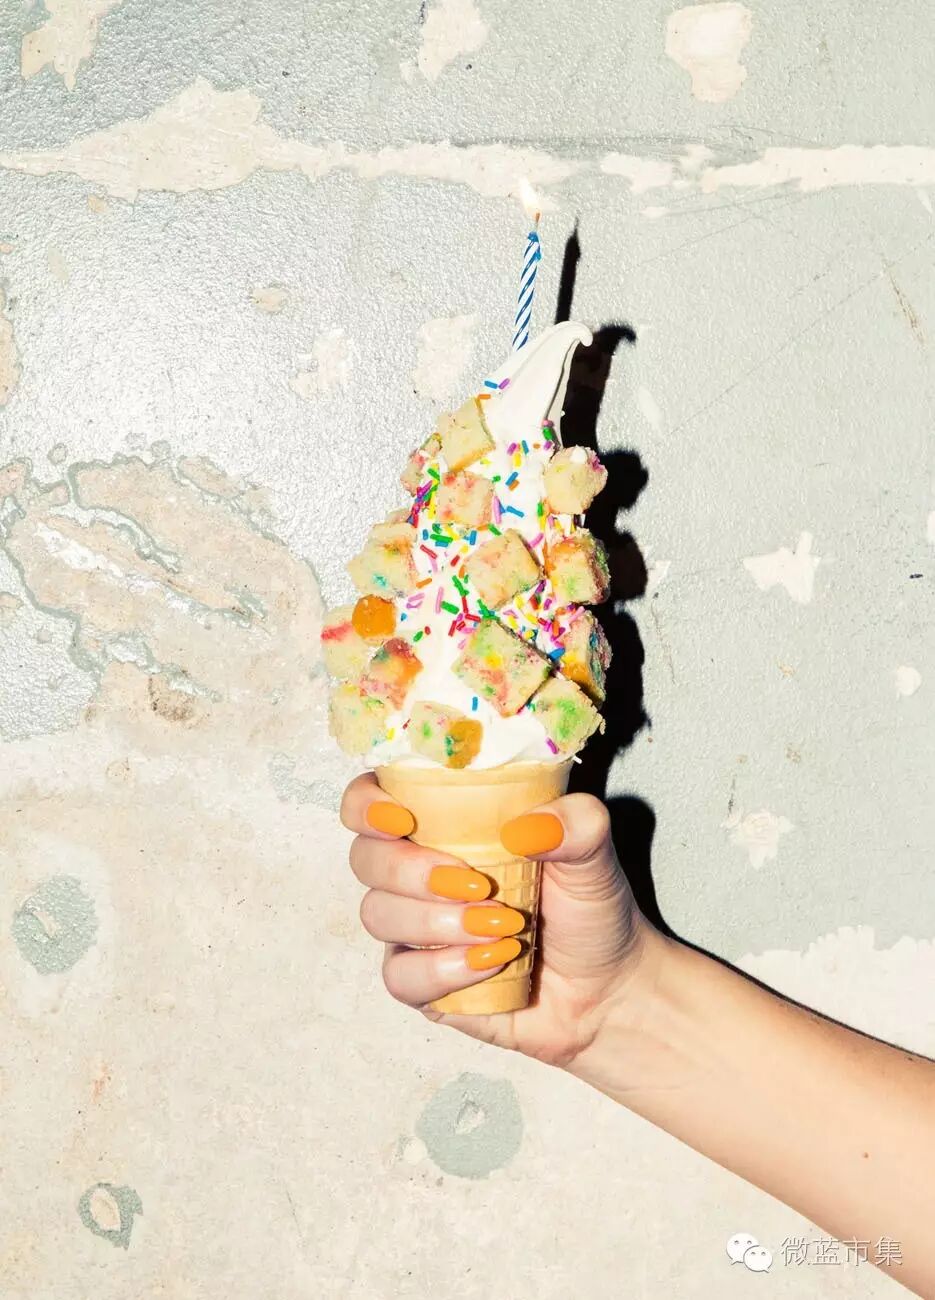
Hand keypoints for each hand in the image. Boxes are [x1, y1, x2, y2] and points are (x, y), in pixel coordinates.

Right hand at [340, 772, 662, 1067]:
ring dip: (437, 922)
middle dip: (410, 870)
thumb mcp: (595, 854)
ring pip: (377, 916)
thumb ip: (577, 823)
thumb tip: (528, 826)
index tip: (400, 817)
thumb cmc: (590, 910)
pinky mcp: (421, 982)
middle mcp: (419, 871)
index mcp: (445, 825)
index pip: (371, 801)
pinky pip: (399, 975)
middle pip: (364, 858)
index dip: (367, 804)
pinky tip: (492, 962)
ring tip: (503, 926)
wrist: (608, 991)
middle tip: (477, 883)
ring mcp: (415, 929)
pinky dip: (444, 969)